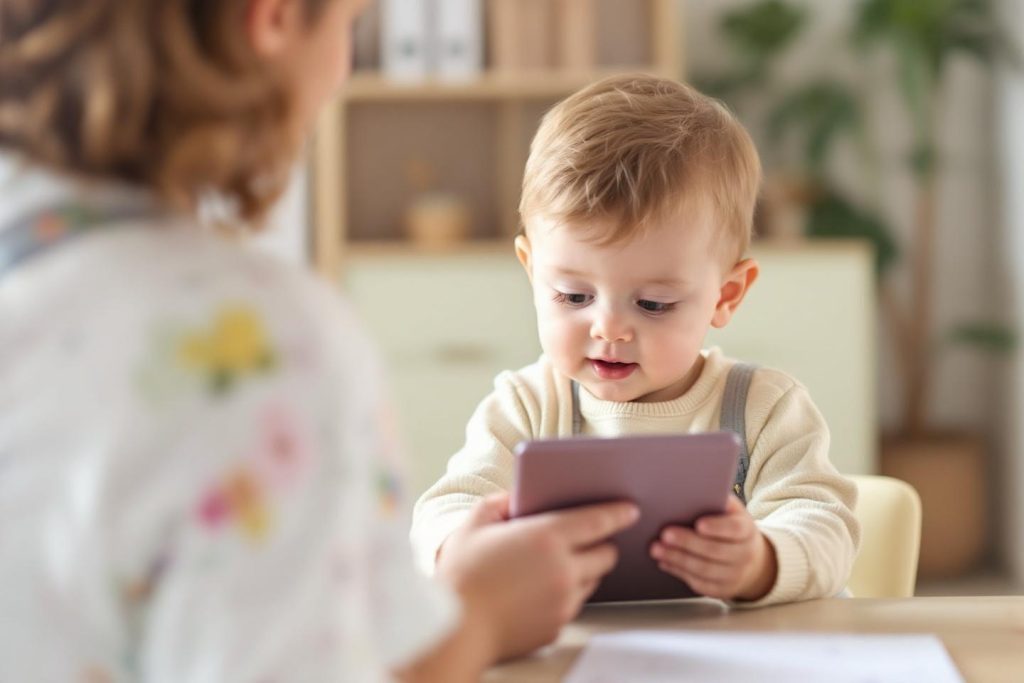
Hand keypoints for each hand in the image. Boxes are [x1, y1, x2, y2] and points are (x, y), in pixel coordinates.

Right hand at [437, 494, 638, 661]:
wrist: (453, 629)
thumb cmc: (461, 576)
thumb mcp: (475, 524)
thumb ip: (500, 503)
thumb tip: (516, 499)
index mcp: (546, 538)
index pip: (597, 521)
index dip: (618, 513)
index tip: (630, 509)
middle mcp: (563, 570)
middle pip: (606, 554)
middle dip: (602, 544)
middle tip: (588, 538)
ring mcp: (563, 602)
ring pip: (593, 580)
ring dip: (584, 569)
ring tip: (559, 563)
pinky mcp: (557, 626)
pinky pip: (574, 604)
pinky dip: (566, 593)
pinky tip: (542, 588)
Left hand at [650, 495, 776, 600]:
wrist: (750, 559)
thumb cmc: (731, 526)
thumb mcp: (731, 511)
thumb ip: (716, 499)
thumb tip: (691, 485)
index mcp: (746, 530)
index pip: (735, 529)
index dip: (718, 527)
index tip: (698, 524)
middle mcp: (744, 554)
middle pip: (716, 551)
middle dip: (688, 543)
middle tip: (665, 534)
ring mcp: (734, 575)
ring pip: (705, 570)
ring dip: (678, 559)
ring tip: (656, 549)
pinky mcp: (721, 590)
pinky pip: (699, 583)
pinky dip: (679, 572)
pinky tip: (664, 562)